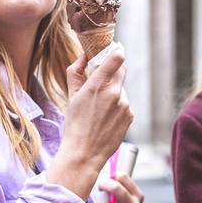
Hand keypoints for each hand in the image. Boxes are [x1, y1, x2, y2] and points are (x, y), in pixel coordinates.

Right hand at [47, 51, 133, 198]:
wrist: (84, 153)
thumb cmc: (74, 124)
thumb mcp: (71, 95)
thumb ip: (76, 72)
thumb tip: (82, 56)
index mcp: (98, 85)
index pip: (116, 57)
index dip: (117, 50)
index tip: (115, 48)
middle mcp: (115, 93)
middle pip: (121, 70)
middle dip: (113, 71)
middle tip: (102, 79)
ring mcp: (125, 105)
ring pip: (121, 90)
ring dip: (113, 93)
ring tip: (98, 109)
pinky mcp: (130, 116)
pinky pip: (124, 104)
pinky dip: (117, 107)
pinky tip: (105, 118)